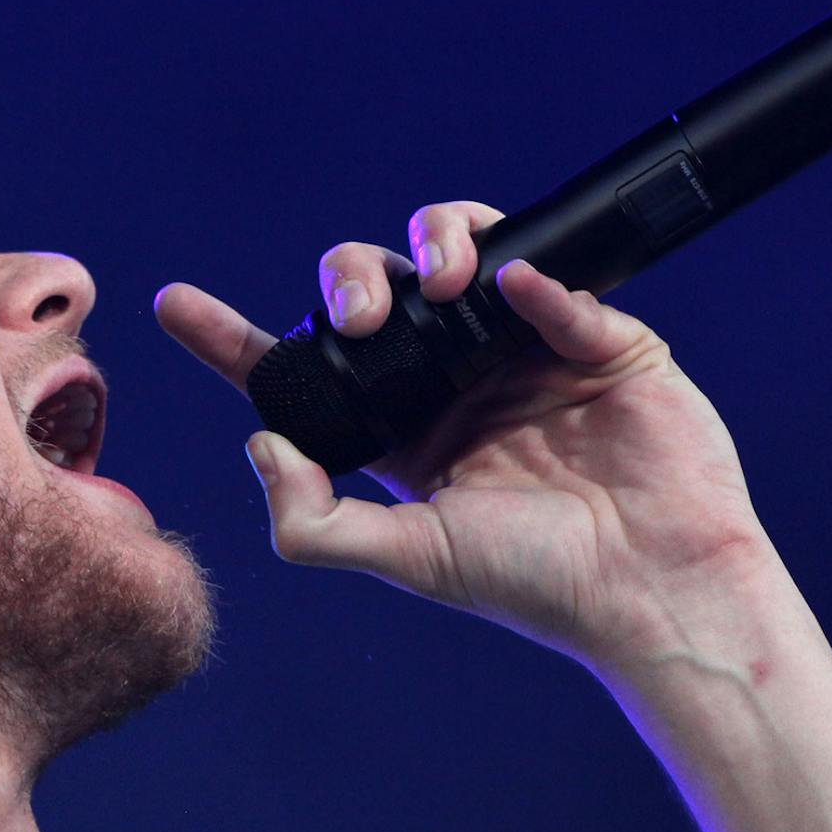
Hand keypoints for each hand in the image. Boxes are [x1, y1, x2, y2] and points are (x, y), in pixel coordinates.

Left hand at [155, 200, 784, 674]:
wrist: (659, 589)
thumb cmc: (540, 585)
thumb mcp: (410, 556)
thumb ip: (317, 520)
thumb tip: (259, 445)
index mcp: (400, 430)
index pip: (301, 372)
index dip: (233, 338)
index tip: (172, 305)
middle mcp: (452, 382)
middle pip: (373, 292)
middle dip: (350, 279)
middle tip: (360, 318)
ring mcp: (524, 351)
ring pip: (458, 253)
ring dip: (432, 242)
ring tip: (435, 282)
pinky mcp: (598, 338)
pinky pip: (555, 280)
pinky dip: (527, 271)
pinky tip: (512, 287)